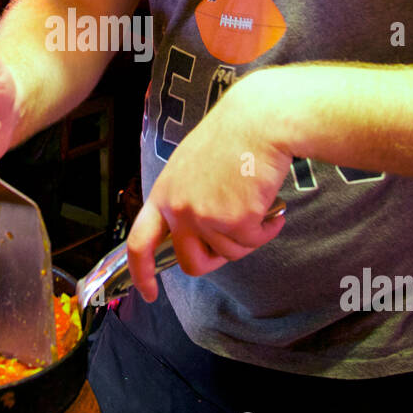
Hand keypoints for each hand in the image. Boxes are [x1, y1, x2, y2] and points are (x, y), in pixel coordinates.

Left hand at [127, 71, 290, 300]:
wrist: (258, 120)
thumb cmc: (230, 137)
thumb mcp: (189, 167)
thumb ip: (184, 199)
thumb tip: (192, 233)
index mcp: (163, 194)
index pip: (139, 243)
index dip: (141, 273)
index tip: (147, 292)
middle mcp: (178, 209)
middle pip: (191, 263)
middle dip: (216, 259)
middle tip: (236, 239)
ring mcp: (205, 216)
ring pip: (229, 254)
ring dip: (248, 237)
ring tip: (258, 206)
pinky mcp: (235, 220)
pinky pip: (253, 242)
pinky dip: (267, 230)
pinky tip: (272, 208)